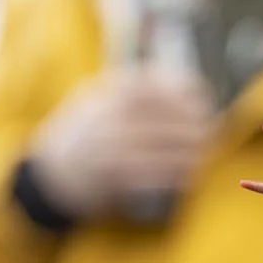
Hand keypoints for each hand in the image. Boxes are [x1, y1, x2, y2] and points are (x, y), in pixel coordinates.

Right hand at [29, 70, 214, 220]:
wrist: (49, 171)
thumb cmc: (86, 131)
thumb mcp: (98, 98)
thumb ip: (133, 89)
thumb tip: (185, 85)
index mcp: (105, 95)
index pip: (151, 86)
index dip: (182, 90)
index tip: (203, 96)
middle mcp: (106, 119)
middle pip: (163, 120)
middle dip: (194, 125)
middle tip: (212, 130)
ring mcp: (108, 149)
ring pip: (162, 149)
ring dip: (190, 152)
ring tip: (204, 152)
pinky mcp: (111, 177)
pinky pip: (152, 175)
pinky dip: (175, 174)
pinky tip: (189, 174)